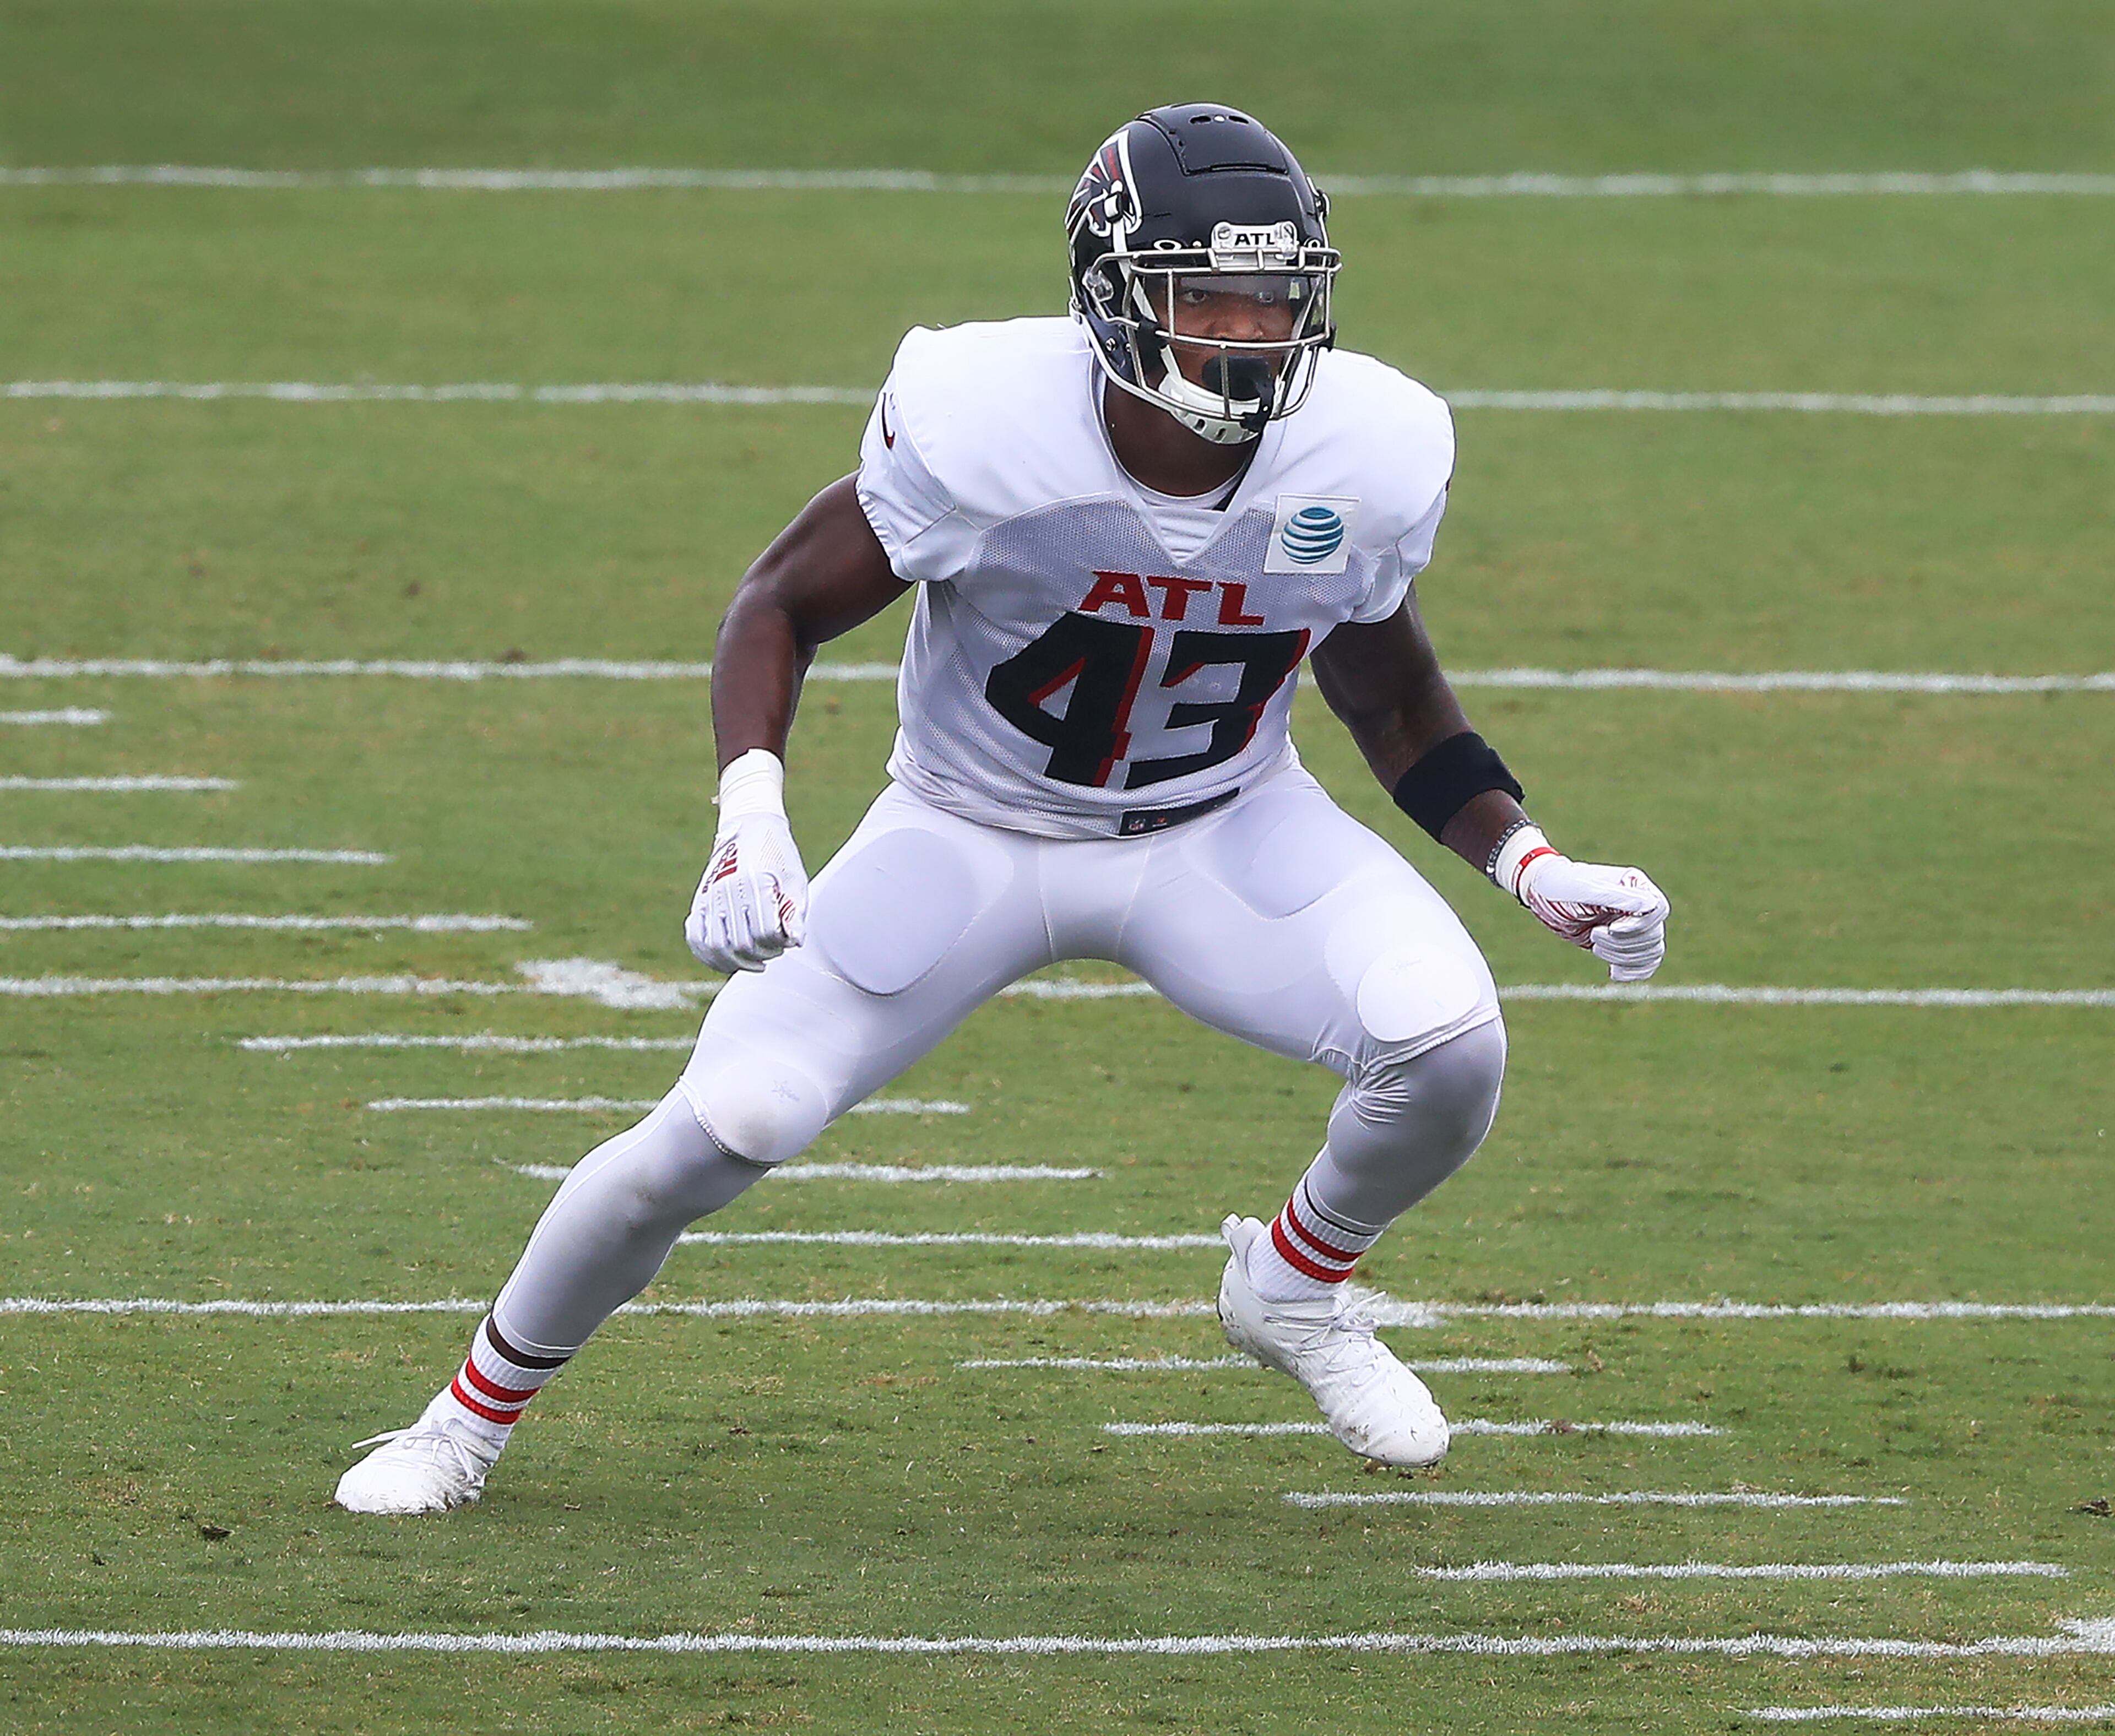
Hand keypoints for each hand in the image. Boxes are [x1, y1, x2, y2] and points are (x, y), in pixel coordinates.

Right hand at [684, 751, 807, 972]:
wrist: (749, 826)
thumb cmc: (777, 854)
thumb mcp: (795, 878)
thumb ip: (795, 911)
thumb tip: (796, 941)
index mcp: (754, 882)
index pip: (765, 932)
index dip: (779, 944)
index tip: (786, 940)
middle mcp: (727, 890)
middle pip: (741, 943)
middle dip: (761, 954)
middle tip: (773, 951)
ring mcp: (709, 896)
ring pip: (715, 946)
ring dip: (736, 962)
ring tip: (753, 962)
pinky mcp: (698, 901)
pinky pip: (695, 938)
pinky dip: (709, 956)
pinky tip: (727, 961)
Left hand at [1516, 852, 1669, 981]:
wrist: (1542, 895)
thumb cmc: (1558, 884)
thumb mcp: (1581, 887)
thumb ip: (1615, 897)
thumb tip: (1651, 905)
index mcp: (1635, 884)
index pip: (1659, 910)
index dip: (1638, 926)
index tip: (1611, 929)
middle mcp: (1640, 903)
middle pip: (1653, 934)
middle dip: (1622, 943)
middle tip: (1594, 936)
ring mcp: (1633, 923)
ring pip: (1651, 950)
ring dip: (1624, 957)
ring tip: (1595, 947)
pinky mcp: (1624, 941)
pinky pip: (1645, 962)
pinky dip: (1634, 971)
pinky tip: (1614, 973)